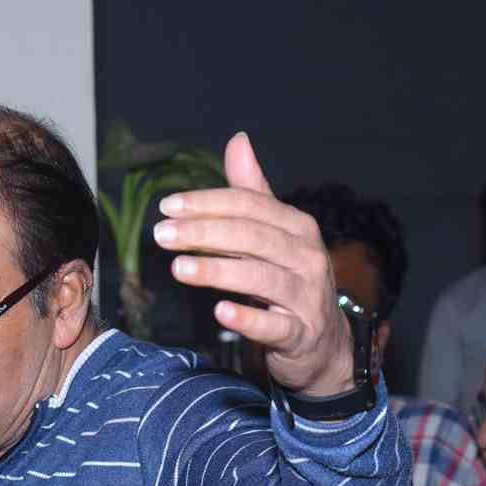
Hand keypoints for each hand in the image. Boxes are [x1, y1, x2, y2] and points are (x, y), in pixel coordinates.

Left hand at [155, 132, 354, 396]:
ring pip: (262, 278)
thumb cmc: (291, 282)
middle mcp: (306, 257)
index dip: (209, 203)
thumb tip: (238, 141)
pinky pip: (274, 326)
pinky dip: (248, 319)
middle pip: (253, 237)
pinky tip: (221, 312)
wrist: (323, 344)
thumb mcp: (275, 235)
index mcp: (297, 227)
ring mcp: (306, 297)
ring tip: (179, 269)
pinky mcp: (301, 334)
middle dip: (205, 233)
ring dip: (218, 271)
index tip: (168, 207)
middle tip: (162, 235)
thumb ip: (253, 192)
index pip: (250, 206)